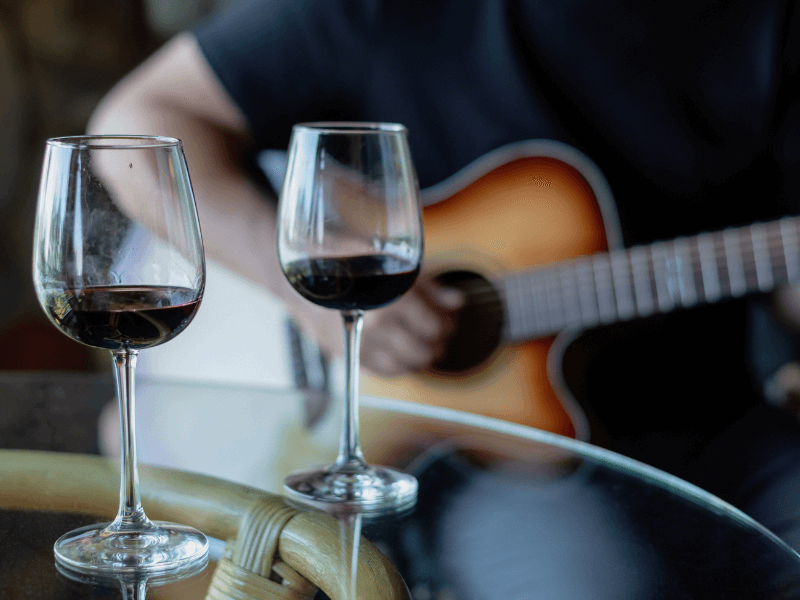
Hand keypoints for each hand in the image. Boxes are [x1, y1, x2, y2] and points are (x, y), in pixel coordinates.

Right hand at [288, 272, 464, 376]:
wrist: (296, 276)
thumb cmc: (342, 260)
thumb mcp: (390, 262)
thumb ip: (427, 284)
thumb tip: (456, 302)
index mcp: (392, 300)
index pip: (433, 327)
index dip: (445, 324)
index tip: (445, 318)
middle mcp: (377, 327)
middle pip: (424, 350)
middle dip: (437, 342)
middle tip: (438, 332)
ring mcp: (361, 345)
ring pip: (407, 366)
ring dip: (421, 357)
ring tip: (423, 344)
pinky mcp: (348, 356)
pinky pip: (384, 372)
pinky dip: (400, 366)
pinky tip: (402, 354)